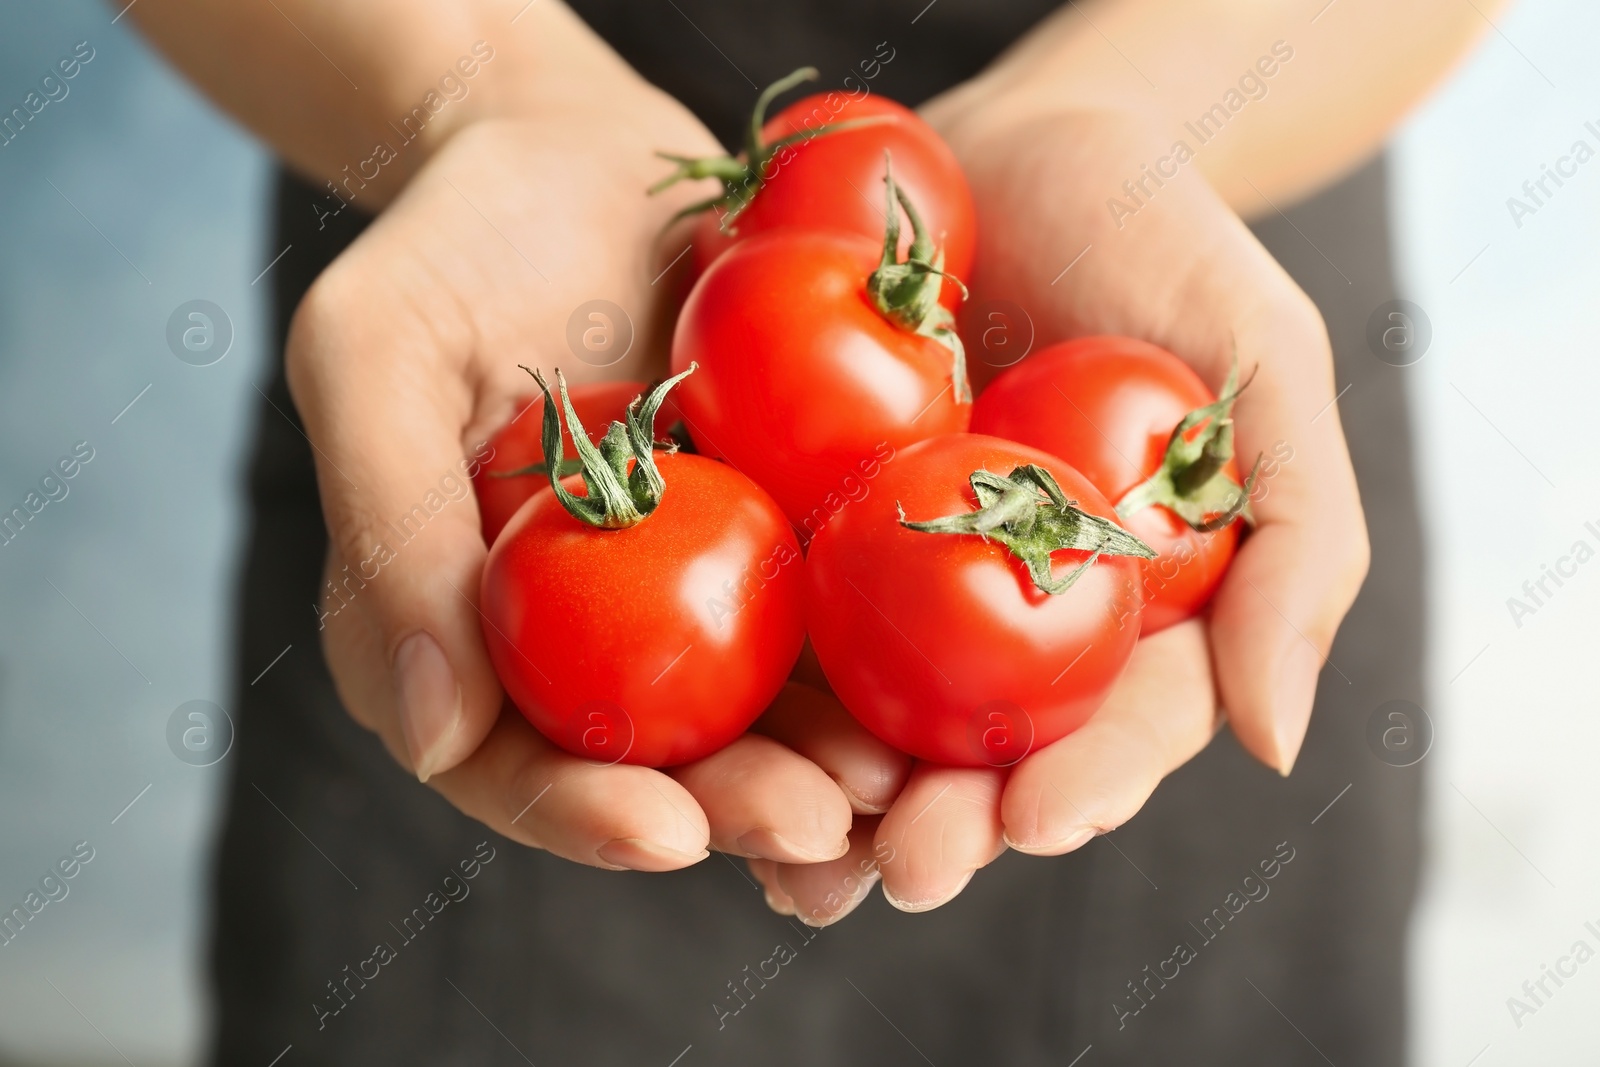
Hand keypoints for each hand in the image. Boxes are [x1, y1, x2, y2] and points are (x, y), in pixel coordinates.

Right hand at [290, 87, 909, 871]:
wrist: (568, 147)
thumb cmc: (449, 241)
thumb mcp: (375, 354)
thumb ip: (390, 530)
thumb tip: (429, 735)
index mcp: (460, 628)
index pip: (507, 760)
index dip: (580, 812)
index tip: (669, 832)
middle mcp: (576, 636)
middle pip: (653, 760)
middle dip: (736, 808)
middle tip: (822, 829)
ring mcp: (681, 592)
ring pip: (758, 711)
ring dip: (829, 764)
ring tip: (902, 790)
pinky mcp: (774, 534)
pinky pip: (829, 609)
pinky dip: (886, 655)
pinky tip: (945, 684)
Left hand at [748, 103, 1368, 918]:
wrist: (1023, 145)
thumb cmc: (1170, 248)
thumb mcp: (1270, 372)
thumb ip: (1297, 547)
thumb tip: (1274, 742)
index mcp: (1124, 613)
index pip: (1115, 724)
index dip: (1081, 783)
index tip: (1035, 822)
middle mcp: (1003, 617)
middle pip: (975, 749)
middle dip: (940, 820)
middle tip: (902, 867)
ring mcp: (891, 576)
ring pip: (859, 712)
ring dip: (824, 793)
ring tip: (792, 855)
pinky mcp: (794, 517)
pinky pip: (757, 607)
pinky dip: (734, 679)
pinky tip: (698, 742)